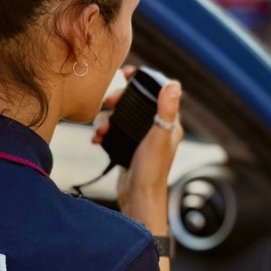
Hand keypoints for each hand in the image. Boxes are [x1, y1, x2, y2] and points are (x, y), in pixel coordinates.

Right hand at [93, 67, 182, 232]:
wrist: (138, 198)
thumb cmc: (152, 171)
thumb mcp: (159, 137)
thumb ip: (165, 110)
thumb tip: (174, 84)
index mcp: (168, 122)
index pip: (157, 92)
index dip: (142, 80)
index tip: (126, 72)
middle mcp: (155, 128)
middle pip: (134, 102)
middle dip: (118, 99)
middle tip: (109, 102)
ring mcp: (140, 137)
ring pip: (120, 116)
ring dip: (106, 118)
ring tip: (100, 129)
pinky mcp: (126, 147)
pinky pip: (112, 131)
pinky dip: (103, 132)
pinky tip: (97, 139)